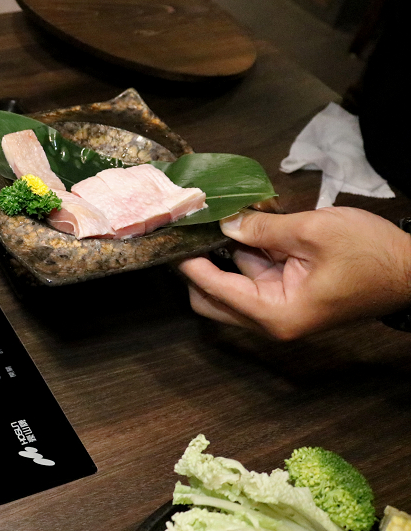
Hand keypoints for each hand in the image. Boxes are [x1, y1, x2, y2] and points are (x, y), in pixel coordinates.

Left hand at [177, 208, 410, 339]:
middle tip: (186, 230)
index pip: (213, 290)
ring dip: (220, 256)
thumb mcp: (313, 231)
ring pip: (229, 285)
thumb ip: (262, 229)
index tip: (169, 238)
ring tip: (211, 220)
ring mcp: (279, 309)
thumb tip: (223, 223)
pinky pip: (252, 277)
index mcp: (275, 314)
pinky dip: (242, 255)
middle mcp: (272, 319)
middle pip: (212, 298)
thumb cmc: (370, 254)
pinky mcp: (288, 295)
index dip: (187, 263)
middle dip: (197, 265)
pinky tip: (239, 227)